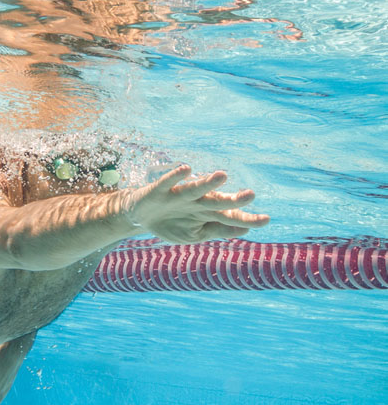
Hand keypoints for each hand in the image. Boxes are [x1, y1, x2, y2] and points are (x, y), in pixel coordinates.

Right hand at [126, 165, 268, 243]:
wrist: (138, 216)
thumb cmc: (171, 224)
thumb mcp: (194, 234)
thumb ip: (217, 230)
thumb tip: (243, 230)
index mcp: (206, 214)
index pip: (230, 216)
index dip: (246, 219)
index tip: (266, 219)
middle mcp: (196, 202)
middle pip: (217, 202)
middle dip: (232, 200)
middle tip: (251, 195)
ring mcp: (178, 196)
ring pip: (196, 189)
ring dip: (208, 183)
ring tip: (222, 176)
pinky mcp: (159, 190)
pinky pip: (168, 182)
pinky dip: (176, 177)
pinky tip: (186, 170)